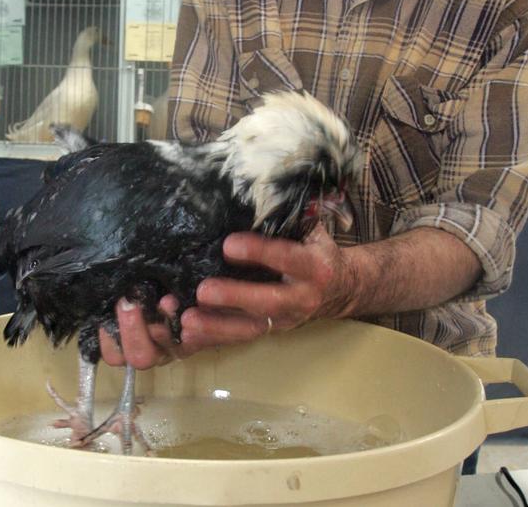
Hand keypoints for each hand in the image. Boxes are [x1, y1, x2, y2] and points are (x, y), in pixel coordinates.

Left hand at [100, 222, 357, 369]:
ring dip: (216, 326)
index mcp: (314, 267)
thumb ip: (292, 215)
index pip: (288, 259)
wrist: (341, 289)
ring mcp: (285, 320)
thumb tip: (265, 189)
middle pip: (269, 303)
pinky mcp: (270, 332)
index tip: (228, 244)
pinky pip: (240, 339)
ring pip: (251, 328)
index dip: (260, 252)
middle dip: (234, 297)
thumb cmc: (317, 249)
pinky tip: (186, 334)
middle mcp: (301, 298)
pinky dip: (212, 338)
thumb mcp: (313, 230)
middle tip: (202, 291)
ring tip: (186, 320)